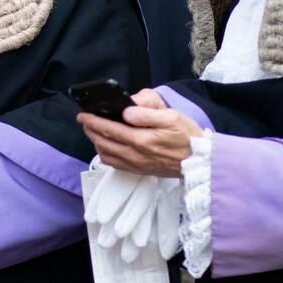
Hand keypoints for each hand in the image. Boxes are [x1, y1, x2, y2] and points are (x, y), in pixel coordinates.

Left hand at [77, 96, 201, 177]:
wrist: (200, 161)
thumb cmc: (186, 136)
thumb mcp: (171, 116)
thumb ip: (147, 113)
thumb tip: (126, 111)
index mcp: (142, 139)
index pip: (109, 129)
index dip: (93, 121)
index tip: (83, 115)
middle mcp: (135, 154)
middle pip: (103, 142)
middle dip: (90, 130)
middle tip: (84, 120)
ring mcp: (136, 165)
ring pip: (106, 154)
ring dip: (95, 141)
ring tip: (93, 131)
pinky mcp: (138, 171)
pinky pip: (114, 164)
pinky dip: (105, 154)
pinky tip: (105, 146)